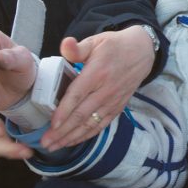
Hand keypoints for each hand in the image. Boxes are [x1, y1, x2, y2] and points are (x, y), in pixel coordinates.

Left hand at [42, 25, 155, 150]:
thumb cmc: (114, 46)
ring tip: (55, 146)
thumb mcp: (96, 40)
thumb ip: (78, 47)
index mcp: (97, 73)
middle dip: (62, 131)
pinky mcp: (118, 107)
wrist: (142, 51)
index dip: (64, 111)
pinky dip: (87, 135)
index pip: (77, 95)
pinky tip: (73, 141)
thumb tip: (65, 45)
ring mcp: (113, 101)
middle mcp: (105, 90)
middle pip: (81, 115)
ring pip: (90, 124)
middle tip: (45, 143)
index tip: (52, 125)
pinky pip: (101, 125)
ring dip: (71, 137)